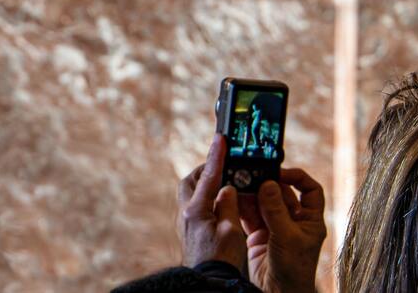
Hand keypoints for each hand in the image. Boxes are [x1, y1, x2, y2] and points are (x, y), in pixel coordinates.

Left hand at [178, 134, 245, 270]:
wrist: (209, 281)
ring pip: (190, 193)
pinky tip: (220, 205)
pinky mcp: (189, 231)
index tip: (220, 139)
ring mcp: (185, 222)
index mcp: (196, 211)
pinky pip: (195, 206)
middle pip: (190, 181)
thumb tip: (226, 187)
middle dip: (205, 170)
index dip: (216, 156)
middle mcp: (186, 214)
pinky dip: (207, 199)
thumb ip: (228, 205)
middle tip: (221, 165)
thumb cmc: (221, 260)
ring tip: (223, 184)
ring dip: (205, 185)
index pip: (209, 177)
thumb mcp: (231, 231)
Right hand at [239, 168, 326, 292]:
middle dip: (266, 184)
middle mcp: (293, 221)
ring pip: (263, 202)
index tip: (280, 171)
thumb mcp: (287, 237)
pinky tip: (234, 199)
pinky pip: (250, 215)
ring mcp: (275, 227)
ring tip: (239, 185)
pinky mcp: (259, 235)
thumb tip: (269, 183)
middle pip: (281, 193)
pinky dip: (242, 207)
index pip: (310, 190)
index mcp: (310, 220)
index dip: (298, 177)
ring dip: (251, 194)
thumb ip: (276, 209)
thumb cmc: (294, 270)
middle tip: (251, 175)